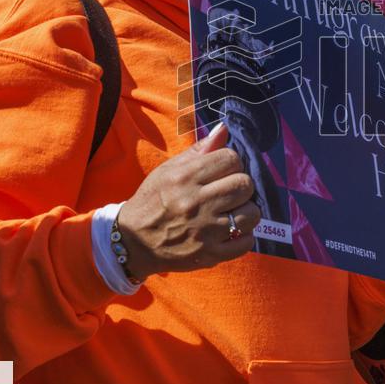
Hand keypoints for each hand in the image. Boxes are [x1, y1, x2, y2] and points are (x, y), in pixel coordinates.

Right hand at [117, 123, 260, 277]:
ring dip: (246, 211)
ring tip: (232, 212)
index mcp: (185, 177)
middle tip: (229, 192)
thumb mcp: (169, 169)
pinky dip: (244, 237)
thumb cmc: (153, 200)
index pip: (231, 159)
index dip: (231, 163)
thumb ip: (199, 150)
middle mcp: (196, 202)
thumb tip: (224, 129)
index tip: (222, 172)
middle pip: (245, 184)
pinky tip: (231, 232)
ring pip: (251, 213)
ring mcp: (205, 230)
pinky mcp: (209, 254)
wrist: (133, 242)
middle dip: (241, 186)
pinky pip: (246, 242)